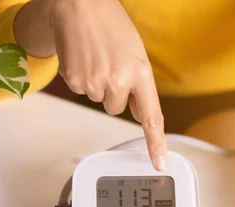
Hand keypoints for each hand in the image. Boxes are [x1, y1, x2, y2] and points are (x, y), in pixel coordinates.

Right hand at [15, 0, 167, 170]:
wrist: (77, 5)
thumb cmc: (109, 23)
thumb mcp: (136, 52)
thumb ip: (140, 85)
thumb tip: (141, 113)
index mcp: (140, 72)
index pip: (151, 117)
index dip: (156, 143)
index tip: (159, 163)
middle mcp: (118, 81)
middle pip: (116, 109)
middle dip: (114, 93)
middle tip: (109, 65)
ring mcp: (95, 82)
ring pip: (99, 100)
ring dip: (98, 84)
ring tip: (96, 58)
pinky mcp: (75, 81)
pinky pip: (82, 91)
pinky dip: (83, 78)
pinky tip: (84, 58)